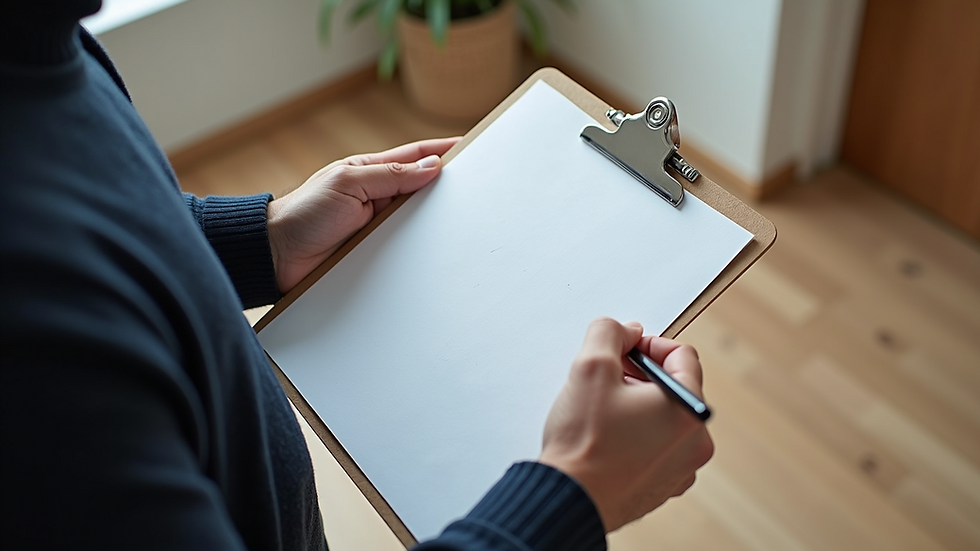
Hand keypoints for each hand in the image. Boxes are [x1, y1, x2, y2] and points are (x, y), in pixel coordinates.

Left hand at [267, 137, 460, 292]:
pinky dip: (421, 251)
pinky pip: (406, 251)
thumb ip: (391, 175)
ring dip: (436, 224)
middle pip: (422, 190)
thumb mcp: (348, 183)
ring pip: (418, 223)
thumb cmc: (304, 212)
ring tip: (465, 222)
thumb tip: (432, 166)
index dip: (443, 151)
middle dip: (449, 188)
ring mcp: (378, 227)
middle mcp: (378, 199)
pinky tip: (439, 253)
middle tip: (480, 187)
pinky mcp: (376, 254)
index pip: (416, 157)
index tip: (471, 145)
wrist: (277, 255)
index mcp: (371, 173)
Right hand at [538, 318, 713, 531]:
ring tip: (601, 410)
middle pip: (673, 387)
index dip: (647, 344)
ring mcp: (681, 469)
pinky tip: (606, 438)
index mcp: (689, 411)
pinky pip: (655, 447)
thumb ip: (610, 333)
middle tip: (606, 377)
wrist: (569, 500)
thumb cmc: (583, 443)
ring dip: (636, 405)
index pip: (681, 355)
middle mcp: (695, 443)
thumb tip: (626, 331)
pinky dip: (636, 435)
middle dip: (639, 375)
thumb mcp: (590, 367)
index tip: (621, 350)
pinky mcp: (662, 486)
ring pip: (664, 418)